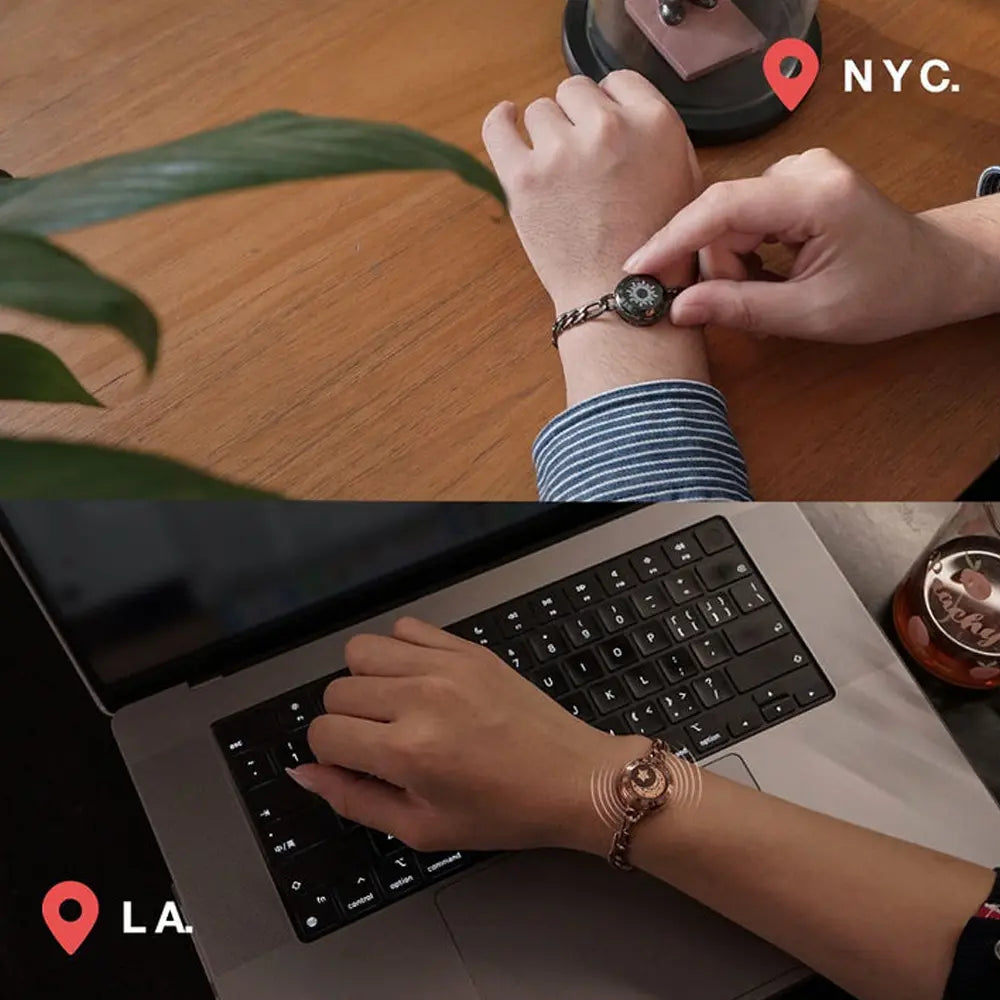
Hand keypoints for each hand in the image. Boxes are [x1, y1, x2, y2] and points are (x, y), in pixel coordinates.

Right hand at [292, 618, 644, 853]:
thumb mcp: (422, 829)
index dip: (331, 754)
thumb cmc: (504, 812)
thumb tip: (304, 773)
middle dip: (347, 720)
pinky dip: (400, 651)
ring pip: (361, 650)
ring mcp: (445, 666)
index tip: (356, 763)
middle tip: (381, 742)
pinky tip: (419, 680)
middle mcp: (420, 698)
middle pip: (337, 690)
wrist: (573, 778)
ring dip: (366, 679)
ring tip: (396, 707)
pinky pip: (405, 628)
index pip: (323, 733)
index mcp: (407, 751)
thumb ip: (353, 799)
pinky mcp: (468, 648)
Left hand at [482, 70, 701, 314]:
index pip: (616, 82)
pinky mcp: (523, 178)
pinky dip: (500, 123)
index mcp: (654, 123)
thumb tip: (619, 106)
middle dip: (576, 121)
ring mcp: (562, 153)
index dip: (607, 107)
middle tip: (582, 163)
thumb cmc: (655, 250)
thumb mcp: (682, 179)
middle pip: (574, 92)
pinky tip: (506, 122)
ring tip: (559, 176)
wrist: (619, 299)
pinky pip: (498, 127)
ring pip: (539, 112)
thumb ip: (652, 134)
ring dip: (546, 136)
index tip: (601, 132)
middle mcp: (608, 129)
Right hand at [624, 148, 977, 343]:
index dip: (673, 239)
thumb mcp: (811, 315)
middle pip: (722, 219)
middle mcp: (803, 170)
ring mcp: (799, 172)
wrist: (933, 271)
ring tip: (770, 303)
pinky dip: (748, 257)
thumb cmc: (887, 294)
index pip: (723, 208)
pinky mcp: (794, 184)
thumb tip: (678, 309)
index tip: (636, 270)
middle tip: (745, 316)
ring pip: (729, 224)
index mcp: (815, 195)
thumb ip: (741, 308)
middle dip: (722, 271)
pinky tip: (772, 280)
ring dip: (736, 269)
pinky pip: (744, 221)